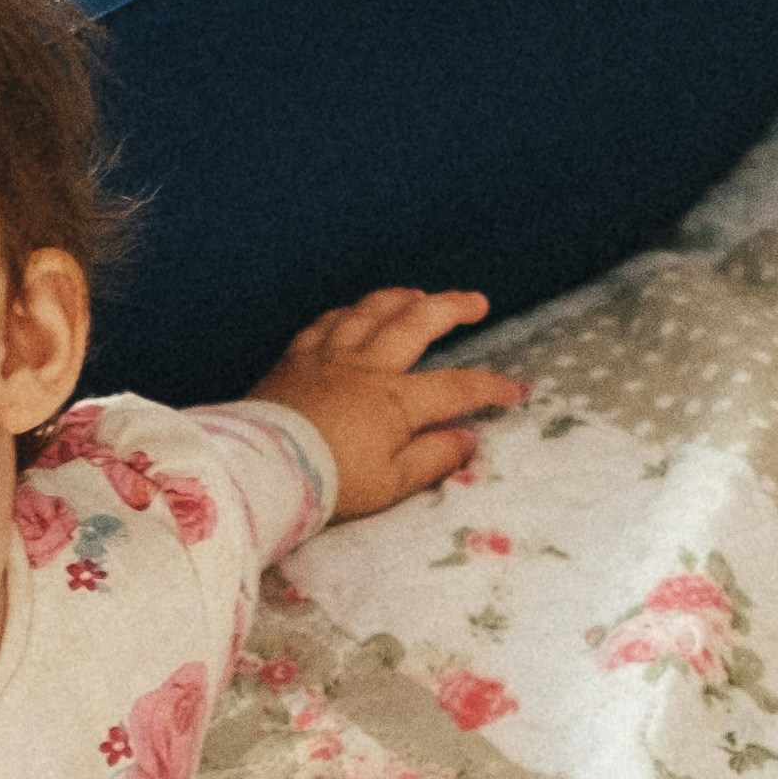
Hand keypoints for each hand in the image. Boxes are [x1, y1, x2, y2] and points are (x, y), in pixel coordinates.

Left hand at [252, 288, 529, 528]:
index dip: (491, 387)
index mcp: (397, 400)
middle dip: (452, 308)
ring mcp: (329, 356)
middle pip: (418, 323)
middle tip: (476, 302)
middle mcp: (368, 367)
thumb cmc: (329, 482)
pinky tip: (355, 312)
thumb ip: (434, 458)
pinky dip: (347, 313)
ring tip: (418, 295)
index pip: (457, 388)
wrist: (262, 469)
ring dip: (399, 298)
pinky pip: (326, 323)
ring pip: (371, 311)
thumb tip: (469, 439)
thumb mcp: (392, 483)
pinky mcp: (295, 358)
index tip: (515, 389)